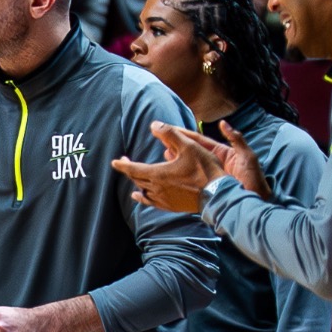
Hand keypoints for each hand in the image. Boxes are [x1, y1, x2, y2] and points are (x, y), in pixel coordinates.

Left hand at [113, 120, 268, 213]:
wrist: (217, 195)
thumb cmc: (204, 169)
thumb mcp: (188, 146)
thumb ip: (170, 134)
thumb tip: (154, 125)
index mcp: (158, 174)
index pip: (133, 169)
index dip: (123, 165)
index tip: (114, 162)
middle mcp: (157, 189)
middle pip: (137, 180)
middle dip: (129, 171)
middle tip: (125, 163)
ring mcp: (164, 200)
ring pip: (143, 191)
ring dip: (137, 183)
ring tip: (132, 181)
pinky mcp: (171, 206)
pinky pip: (152, 202)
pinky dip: (144, 198)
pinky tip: (142, 197)